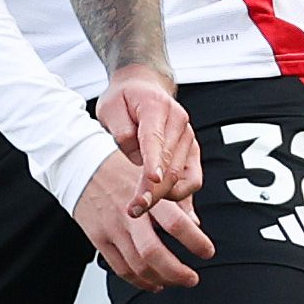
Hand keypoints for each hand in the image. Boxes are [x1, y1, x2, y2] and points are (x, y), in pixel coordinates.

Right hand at [74, 151, 212, 288]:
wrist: (78, 165)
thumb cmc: (118, 169)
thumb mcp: (148, 177)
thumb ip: (171, 201)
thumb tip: (194, 225)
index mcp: (146, 196)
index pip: (176, 223)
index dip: (195, 241)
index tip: (207, 251)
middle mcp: (128, 215)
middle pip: (154, 253)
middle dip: (178, 272)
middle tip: (192, 278)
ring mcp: (111, 229)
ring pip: (138, 266)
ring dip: (161, 279)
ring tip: (174, 281)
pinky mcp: (99, 239)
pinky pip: (121, 269)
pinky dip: (139, 281)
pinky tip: (152, 282)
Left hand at [94, 66, 199, 214]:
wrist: (143, 87)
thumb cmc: (124, 99)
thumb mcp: (110, 108)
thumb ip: (121, 130)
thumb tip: (134, 156)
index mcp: (156, 107)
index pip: (155, 138)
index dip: (153, 161)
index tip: (150, 180)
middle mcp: (179, 122)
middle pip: (170, 164)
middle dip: (153, 190)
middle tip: (134, 208)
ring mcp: (188, 137)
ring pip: (182, 176)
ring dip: (165, 198)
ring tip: (142, 208)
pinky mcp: (192, 151)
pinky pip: (193, 180)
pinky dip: (184, 198)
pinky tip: (177, 216)